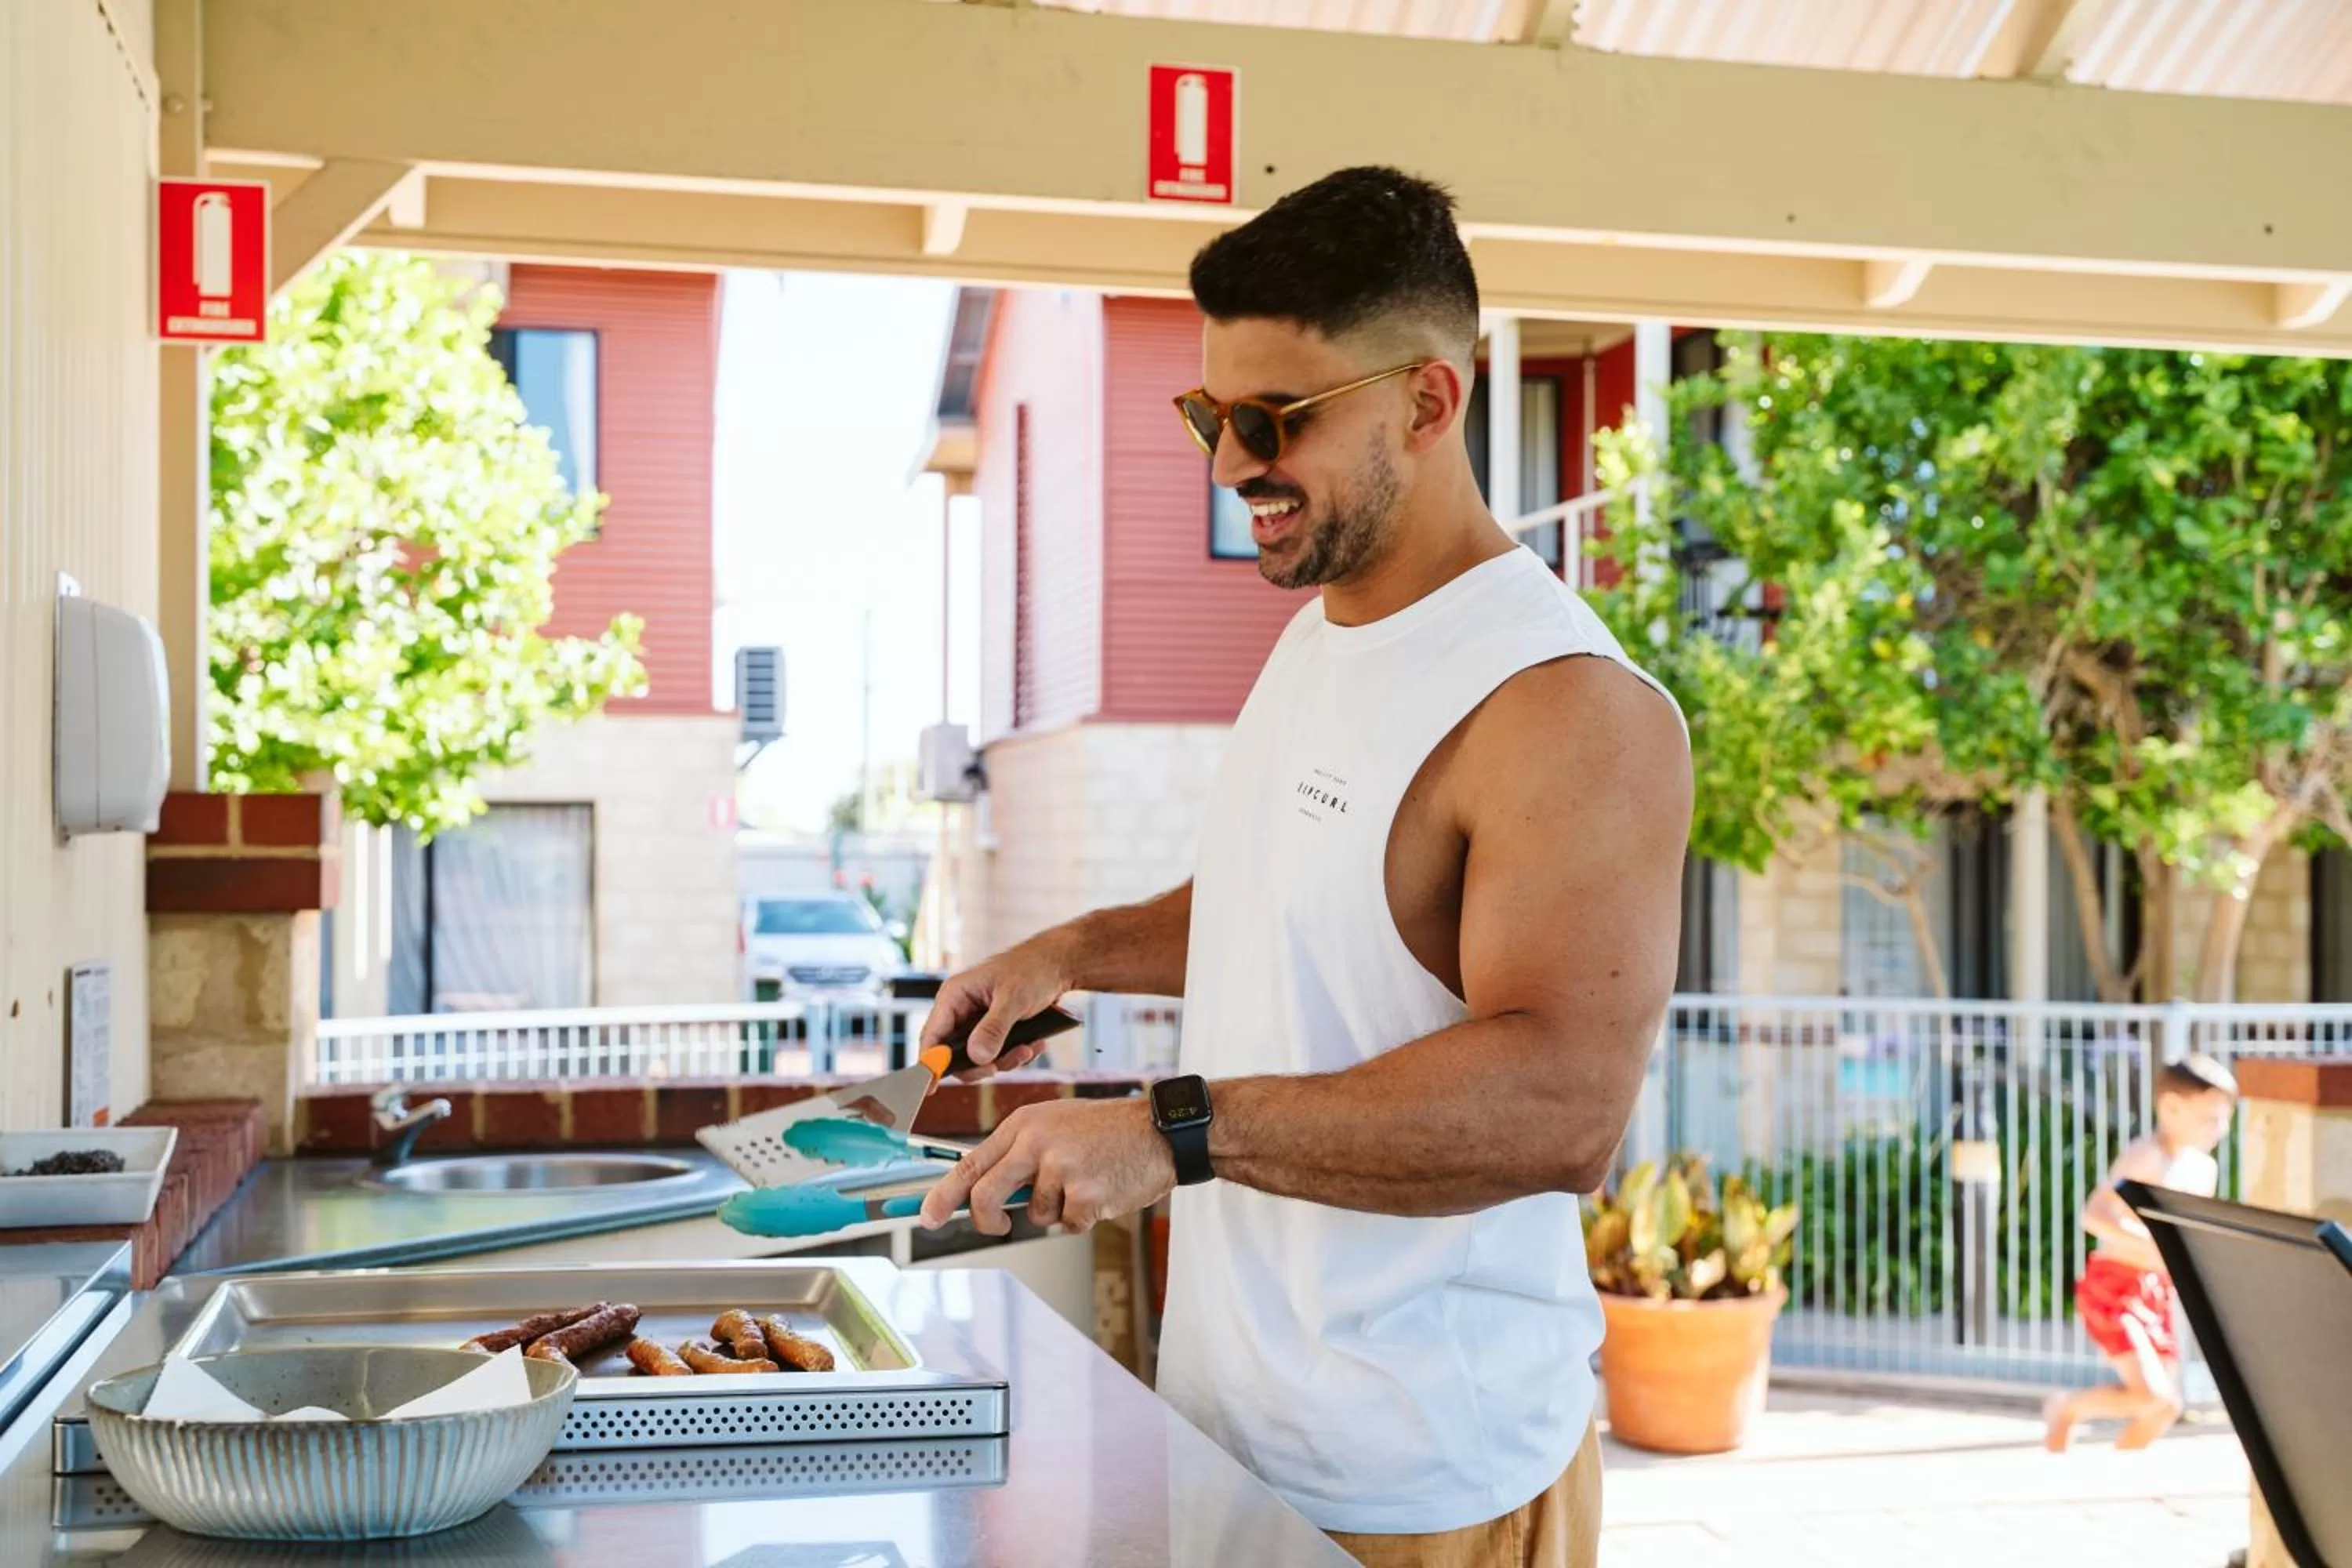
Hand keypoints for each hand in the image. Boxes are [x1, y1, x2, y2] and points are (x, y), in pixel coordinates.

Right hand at [919, 936, 1073, 1075]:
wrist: (1058, 964)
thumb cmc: (1033, 970)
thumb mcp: (1014, 999)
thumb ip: (994, 1029)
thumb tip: (977, 1057)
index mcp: (954, 996)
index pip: (932, 1037)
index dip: (930, 1065)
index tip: (932, 1089)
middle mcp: (961, 1009)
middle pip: (954, 1054)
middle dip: (981, 1064)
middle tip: (1002, 1066)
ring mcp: (977, 1020)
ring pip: (978, 1057)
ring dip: (1005, 1060)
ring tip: (1028, 1049)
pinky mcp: (994, 1028)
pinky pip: (996, 1053)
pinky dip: (1015, 1054)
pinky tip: (1034, 1044)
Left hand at [919, 1098, 1173, 1235]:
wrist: (1160, 1131)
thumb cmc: (1106, 1132)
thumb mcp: (1055, 1127)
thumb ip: (1019, 1156)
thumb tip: (983, 1197)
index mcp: (1023, 1125)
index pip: (971, 1163)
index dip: (943, 1194)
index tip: (926, 1217)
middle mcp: (1035, 1143)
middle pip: (986, 1195)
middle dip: (987, 1220)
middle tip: (1000, 1226)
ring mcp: (1060, 1168)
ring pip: (1035, 1215)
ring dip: (1057, 1211)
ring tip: (1084, 1182)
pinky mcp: (1085, 1194)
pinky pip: (1069, 1224)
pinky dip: (1084, 1217)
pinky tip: (1103, 1191)